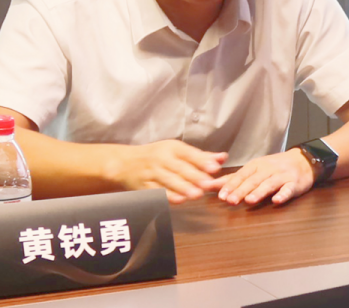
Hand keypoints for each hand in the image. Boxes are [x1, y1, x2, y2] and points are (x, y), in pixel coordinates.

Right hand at [107, 140, 227, 203]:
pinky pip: (157, 192)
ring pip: (169, 181)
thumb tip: (223, 157)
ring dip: (183, 187)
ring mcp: (151, 173)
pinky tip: (179, 200)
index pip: (188, 153)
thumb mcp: (176, 150)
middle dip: (195, 176)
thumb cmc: (156, 155)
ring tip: (197, 194)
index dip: (202, 160)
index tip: (214, 167)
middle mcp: (161, 158)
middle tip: (209, 184)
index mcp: (171, 148)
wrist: (125, 163)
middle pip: (180, 168)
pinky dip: (168, 196)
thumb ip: (200, 156)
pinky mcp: (144, 187)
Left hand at [211, 149, 315, 205]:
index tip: (220, 195)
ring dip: (259, 192)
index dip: (231, 185)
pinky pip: (288, 189)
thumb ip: (234, 178)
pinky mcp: (294, 184)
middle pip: (253, 180)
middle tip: (230, 200)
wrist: (302, 160)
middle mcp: (267, 169)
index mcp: (256, 166)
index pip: (241, 175)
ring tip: (249, 201)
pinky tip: (277, 201)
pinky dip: (282, 195)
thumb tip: (211, 184)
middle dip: (241, 190)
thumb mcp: (254, 169)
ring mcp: (281, 176)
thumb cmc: (274, 167)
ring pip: (268, 184)